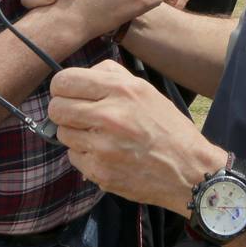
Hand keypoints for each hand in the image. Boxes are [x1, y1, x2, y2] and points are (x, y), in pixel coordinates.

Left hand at [48, 60, 212, 214]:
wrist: (189, 171)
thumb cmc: (167, 128)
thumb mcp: (145, 90)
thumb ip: (110, 75)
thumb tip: (81, 76)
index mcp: (120, 90)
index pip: (63, 81)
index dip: (61, 88)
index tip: (67, 93)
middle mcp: (109, 116)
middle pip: (56, 108)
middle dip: (64, 111)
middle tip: (78, 116)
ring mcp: (102, 146)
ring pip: (62, 133)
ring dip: (75, 134)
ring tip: (99, 136)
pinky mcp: (99, 171)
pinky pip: (73, 157)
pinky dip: (85, 155)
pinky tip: (106, 154)